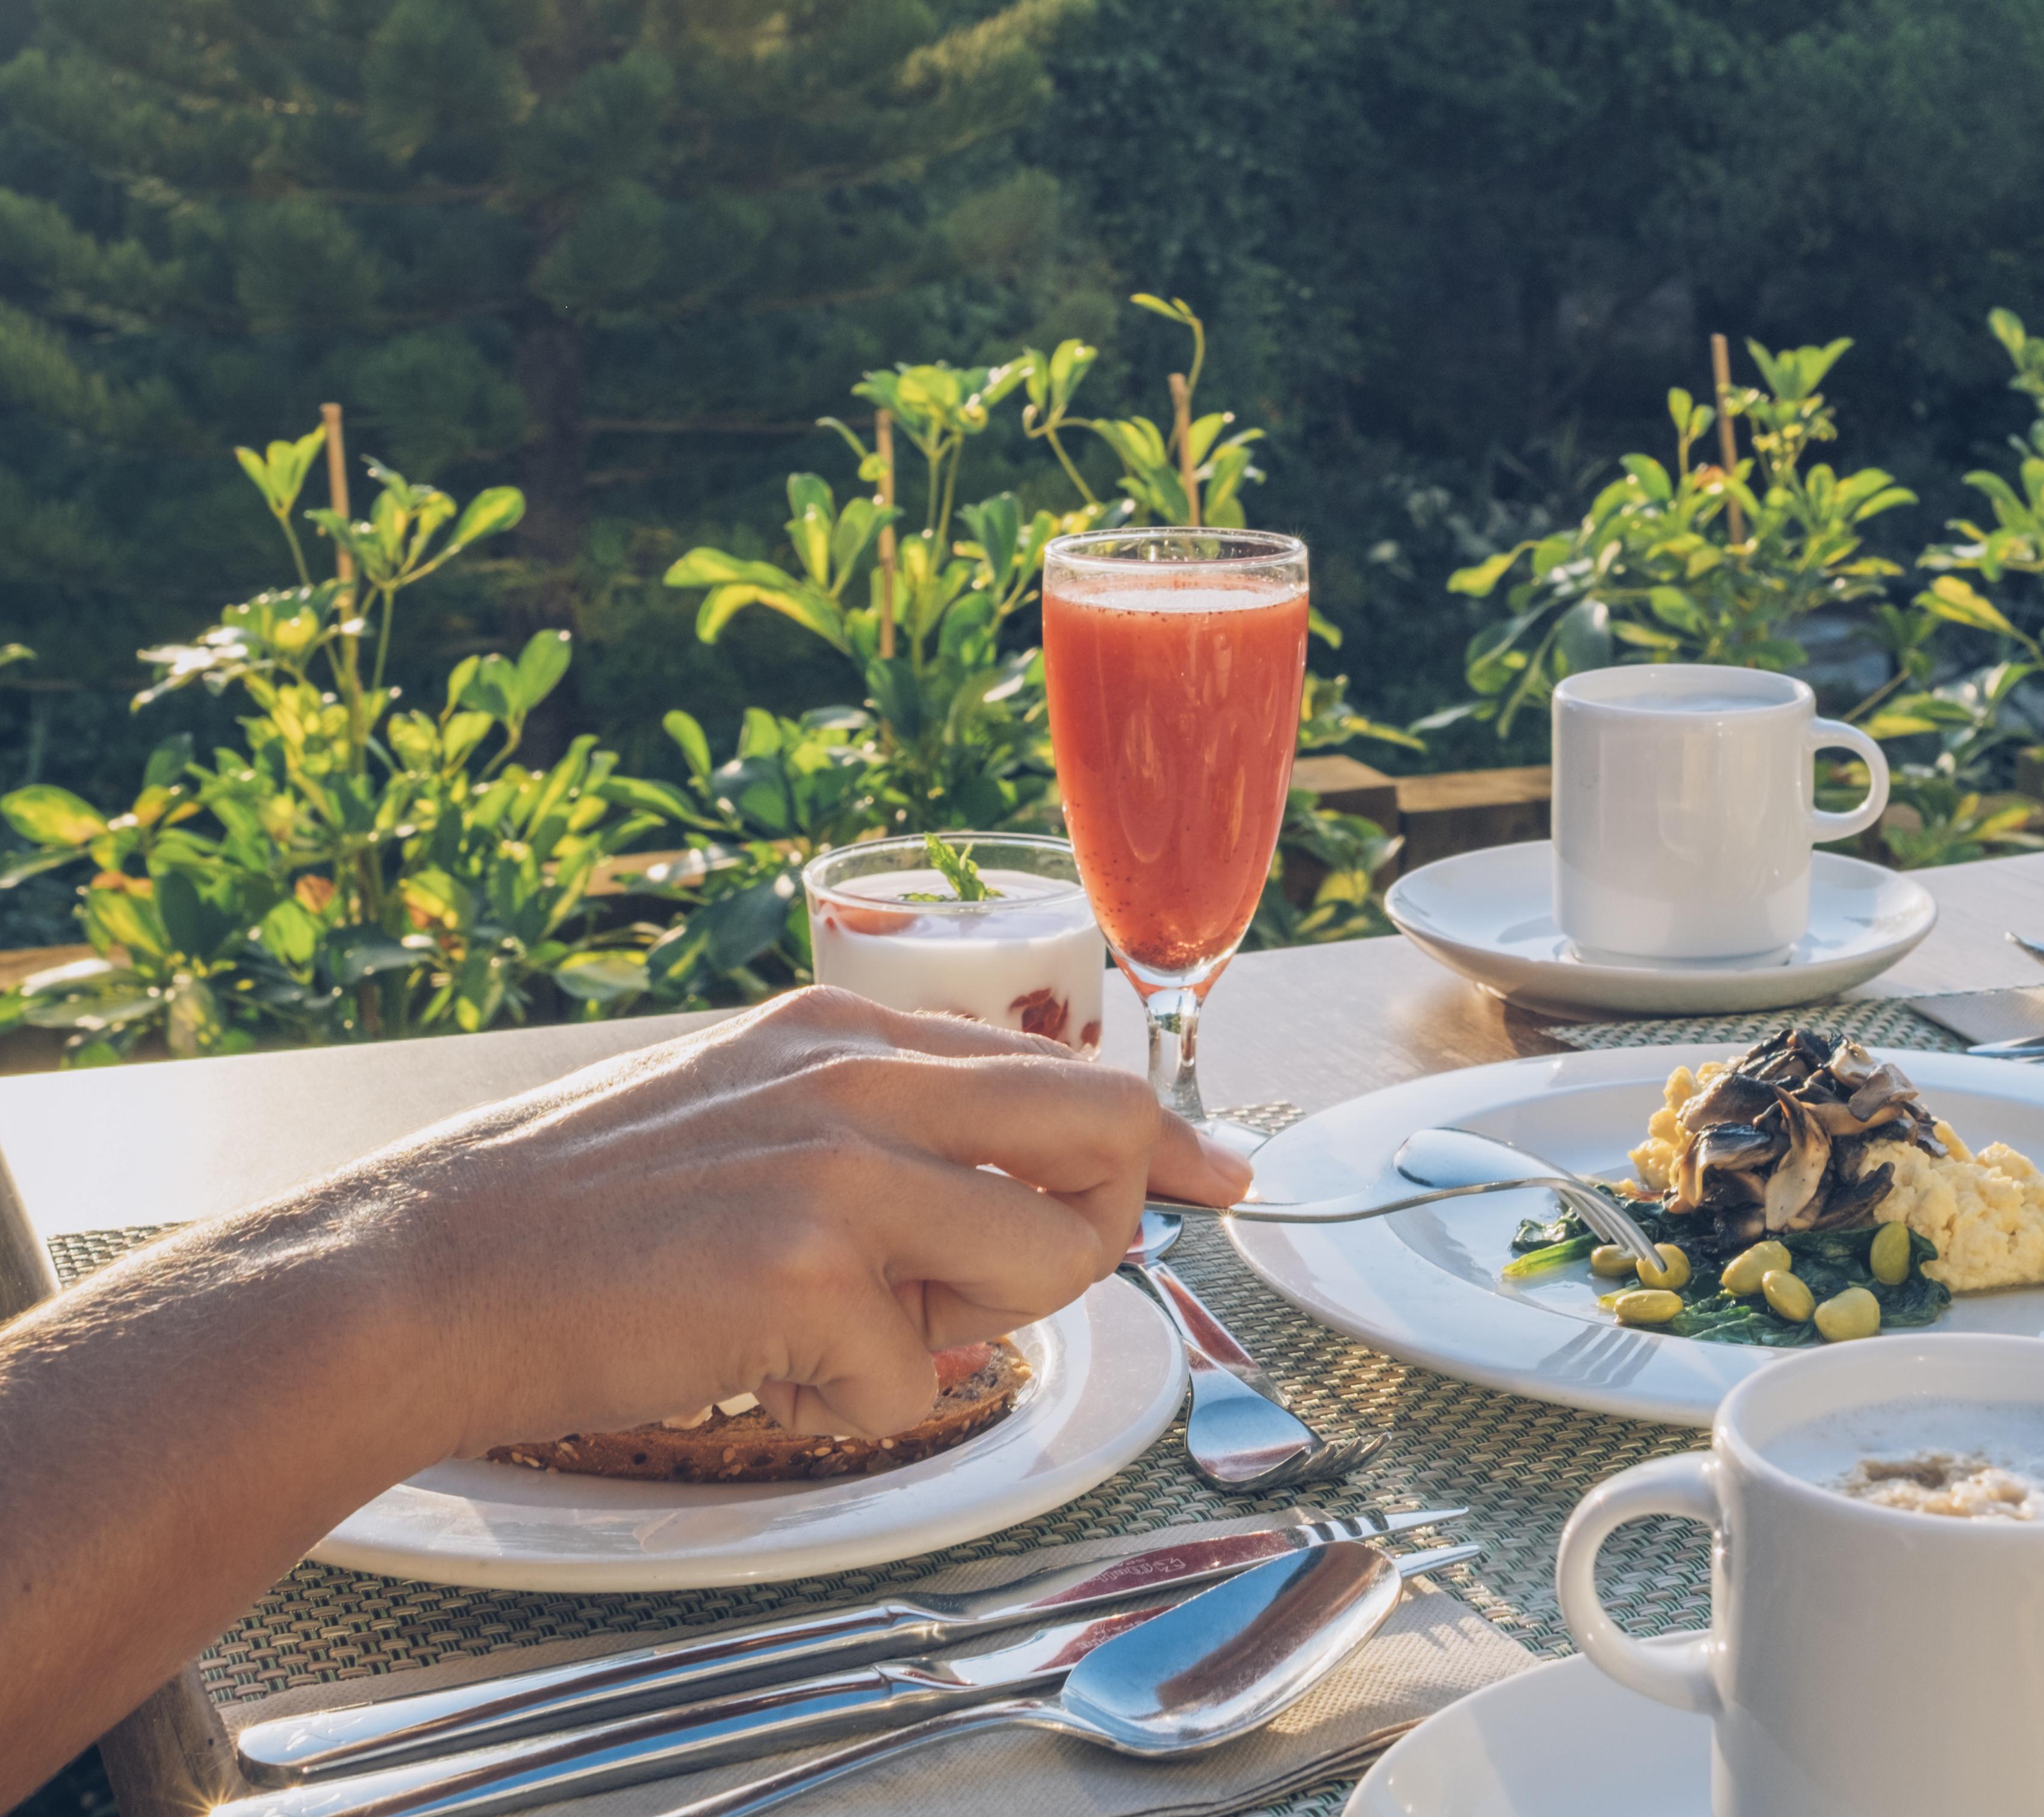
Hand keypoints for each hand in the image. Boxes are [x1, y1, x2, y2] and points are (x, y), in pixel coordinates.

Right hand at [352, 987, 1252, 1452]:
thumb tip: (1016, 1188)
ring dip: (976, 1330)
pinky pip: (920, 1384)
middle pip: (1107, 1127)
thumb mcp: (751, 1103)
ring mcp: (842, 1172)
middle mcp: (863, 1078)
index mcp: (852, 1029)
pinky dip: (856, 1408)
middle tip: (1024, 1283)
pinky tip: (763, 1371)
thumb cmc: (583, 1207)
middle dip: (1110, 1221)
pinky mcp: (809, 1277)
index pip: (1068, 1062)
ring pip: (1048, 1265)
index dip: (1160, 1134)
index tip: (1218, 1174)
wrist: (430, 1270)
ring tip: (850, 1330)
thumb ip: (888, 1124)